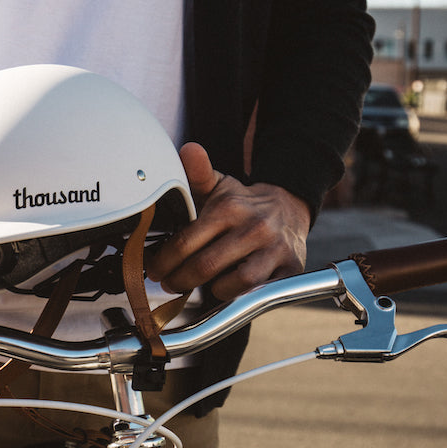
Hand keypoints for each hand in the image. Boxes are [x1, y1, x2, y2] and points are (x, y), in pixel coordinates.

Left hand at [146, 143, 310, 301]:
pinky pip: (260, 293)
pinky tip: (228, 291)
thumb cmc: (243, 204)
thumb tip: (188, 150)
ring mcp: (275, 250)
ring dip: (212, 291)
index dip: (164, 261)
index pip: (186, 242)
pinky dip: (240, 297)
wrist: (289, 208)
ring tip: (202, 287)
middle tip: (171, 284)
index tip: (155, 269)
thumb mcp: (219, 186)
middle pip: (205, 266)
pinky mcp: (291, 269)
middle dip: (180, 281)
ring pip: (234, 283)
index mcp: (230, 208)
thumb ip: (198, 172)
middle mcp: (254, 228)